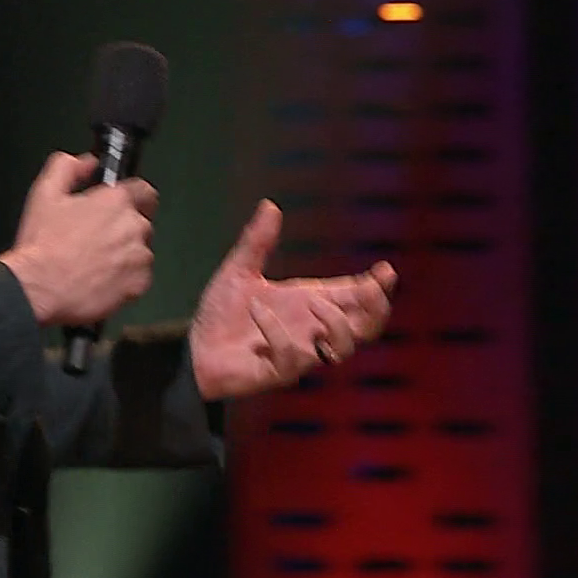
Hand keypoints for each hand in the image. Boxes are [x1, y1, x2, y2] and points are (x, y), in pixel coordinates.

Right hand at [0, 152, 158, 326]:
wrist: (38, 288)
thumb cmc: (42, 245)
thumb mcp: (45, 193)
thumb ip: (67, 167)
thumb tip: (87, 162)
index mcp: (115, 201)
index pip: (145, 191)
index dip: (135, 197)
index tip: (124, 206)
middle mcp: (133, 226)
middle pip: (141, 223)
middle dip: (123, 229)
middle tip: (96, 240)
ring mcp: (139, 257)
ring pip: (141, 252)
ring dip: (125, 255)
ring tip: (95, 263)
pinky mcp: (138, 284)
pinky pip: (139, 278)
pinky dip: (125, 279)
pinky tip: (100, 279)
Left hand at [188, 200, 396, 399]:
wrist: (192, 349)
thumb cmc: (221, 315)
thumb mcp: (239, 272)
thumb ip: (257, 242)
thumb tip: (270, 204)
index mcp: (309, 303)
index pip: (355, 297)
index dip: (376, 287)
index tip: (385, 270)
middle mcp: (311, 330)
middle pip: (366, 327)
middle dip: (376, 308)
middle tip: (371, 288)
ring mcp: (298, 353)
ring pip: (342, 349)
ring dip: (336, 323)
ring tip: (314, 302)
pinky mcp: (278, 372)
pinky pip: (293, 358)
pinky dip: (278, 332)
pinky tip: (257, 309)